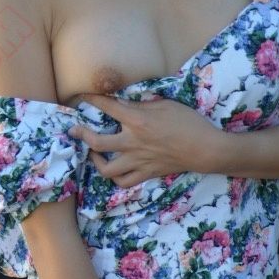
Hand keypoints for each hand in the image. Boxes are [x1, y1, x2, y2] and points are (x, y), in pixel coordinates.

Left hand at [67, 92, 222, 186]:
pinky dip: (115, 178)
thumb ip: (141, 104)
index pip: (107, 107)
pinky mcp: (146, 173)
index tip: (82, 97)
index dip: (91, 100)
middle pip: (97, 142)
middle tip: (74, 130)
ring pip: (106, 169)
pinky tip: (113, 170)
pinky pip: (124, 182)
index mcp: (138, 121)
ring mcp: (138, 161)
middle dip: (81, 134)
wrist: (204, 149)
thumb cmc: (188, 122)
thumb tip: (124, 102)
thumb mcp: (165, 104)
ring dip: (95, 161)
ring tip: (93, 154)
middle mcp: (133, 142)